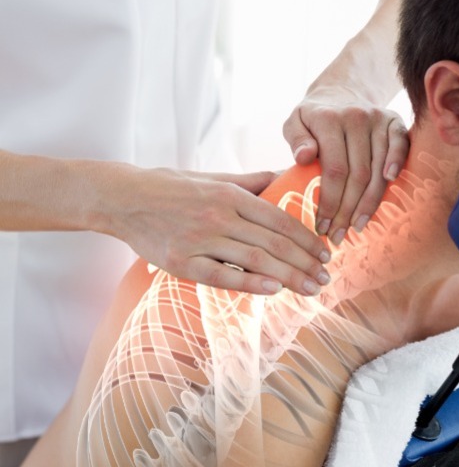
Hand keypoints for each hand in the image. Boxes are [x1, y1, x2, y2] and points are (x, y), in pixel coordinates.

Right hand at [97, 166, 330, 295]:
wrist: (123, 198)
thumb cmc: (170, 186)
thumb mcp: (212, 176)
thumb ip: (249, 181)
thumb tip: (282, 176)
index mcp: (229, 193)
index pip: (279, 218)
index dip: (306, 237)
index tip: (324, 252)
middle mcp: (219, 215)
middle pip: (273, 243)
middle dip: (305, 261)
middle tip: (326, 276)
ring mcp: (200, 239)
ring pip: (255, 260)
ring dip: (289, 276)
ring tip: (311, 288)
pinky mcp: (182, 262)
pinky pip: (223, 275)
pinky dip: (250, 283)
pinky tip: (274, 290)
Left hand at [283, 89, 409, 244]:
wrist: (340, 90)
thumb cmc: (313, 116)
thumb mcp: (294, 122)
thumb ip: (296, 139)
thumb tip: (304, 158)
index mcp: (328, 119)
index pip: (333, 170)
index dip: (330, 202)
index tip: (322, 226)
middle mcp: (355, 117)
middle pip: (357, 174)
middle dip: (347, 210)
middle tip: (338, 234)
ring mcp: (377, 118)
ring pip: (378, 168)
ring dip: (370, 202)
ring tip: (358, 225)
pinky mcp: (393, 120)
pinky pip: (400, 145)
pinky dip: (397, 165)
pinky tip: (390, 185)